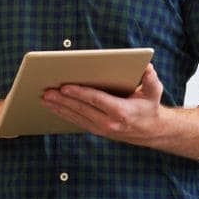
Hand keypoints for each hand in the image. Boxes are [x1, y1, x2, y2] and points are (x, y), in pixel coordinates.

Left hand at [41, 63, 165, 144]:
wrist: (151, 131)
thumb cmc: (150, 106)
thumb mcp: (154, 92)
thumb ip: (151, 79)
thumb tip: (148, 67)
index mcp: (121, 111)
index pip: (96, 100)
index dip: (80, 93)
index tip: (65, 87)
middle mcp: (109, 122)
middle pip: (81, 109)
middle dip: (63, 100)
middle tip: (47, 91)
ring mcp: (102, 129)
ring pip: (76, 117)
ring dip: (59, 108)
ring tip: (44, 98)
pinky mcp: (97, 130)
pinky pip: (77, 122)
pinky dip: (63, 114)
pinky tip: (53, 107)